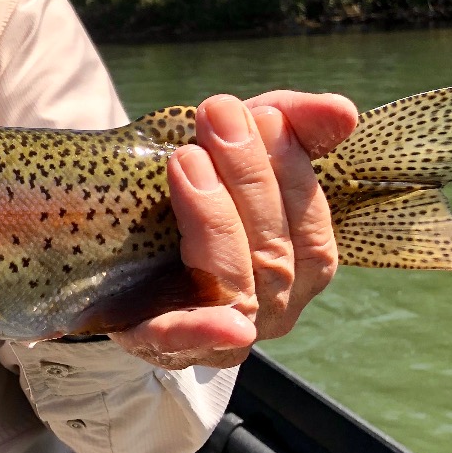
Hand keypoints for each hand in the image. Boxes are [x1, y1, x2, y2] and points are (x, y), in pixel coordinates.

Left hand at [112, 90, 358, 370]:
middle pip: (273, 249)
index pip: (309, 221)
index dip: (293, 168)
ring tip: (186, 159)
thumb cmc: (192, 199)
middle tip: (218, 116)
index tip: (265, 114)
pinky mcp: (162, 342)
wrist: (110, 255)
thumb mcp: (234, 152)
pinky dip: (206, 331)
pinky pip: (184, 342)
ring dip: (216, 219)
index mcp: (296, 263)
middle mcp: (270, 304)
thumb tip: (341, 110)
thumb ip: (287, 125)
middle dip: (248, 177)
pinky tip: (227, 323)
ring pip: (236, 284)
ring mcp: (220, 330)